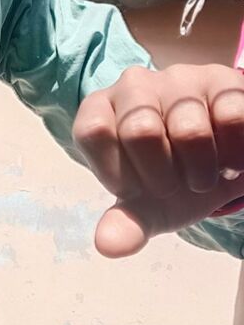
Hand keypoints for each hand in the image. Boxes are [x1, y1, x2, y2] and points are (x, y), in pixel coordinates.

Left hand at [72, 64, 243, 257]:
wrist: (221, 165)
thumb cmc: (170, 179)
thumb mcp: (148, 206)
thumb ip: (126, 223)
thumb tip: (107, 246)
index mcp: (101, 109)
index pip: (95, 132)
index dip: (121, 171)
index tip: (138, 185)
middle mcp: (133, 85)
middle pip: (141, 131)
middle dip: (165, 177)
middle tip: (176, 183)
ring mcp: (176, 78)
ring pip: (191, 131)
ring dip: (203, 171)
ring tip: (204, 172)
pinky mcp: (220, 79)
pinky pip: (231, 118)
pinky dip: (235, 154)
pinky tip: (229, 157)